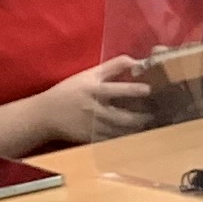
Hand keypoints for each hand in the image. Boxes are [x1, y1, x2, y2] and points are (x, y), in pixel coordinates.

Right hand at [36, 57, 156, 143]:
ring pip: (121, 131)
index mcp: (92, 91)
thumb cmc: (69, 91)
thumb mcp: (88, 75)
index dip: (133, 90)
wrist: (45, 115)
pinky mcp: (92, 139)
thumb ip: (112, 67)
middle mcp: (93, 110)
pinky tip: (140, 134)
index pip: (115, 90)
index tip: (149, 89)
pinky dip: (128, 138)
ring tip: (153, 124)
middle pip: (122, 116)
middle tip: (157, 112)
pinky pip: (114, 140)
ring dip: (138, 128)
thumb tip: (136, 60)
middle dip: (142, 116)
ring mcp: (93, 127)